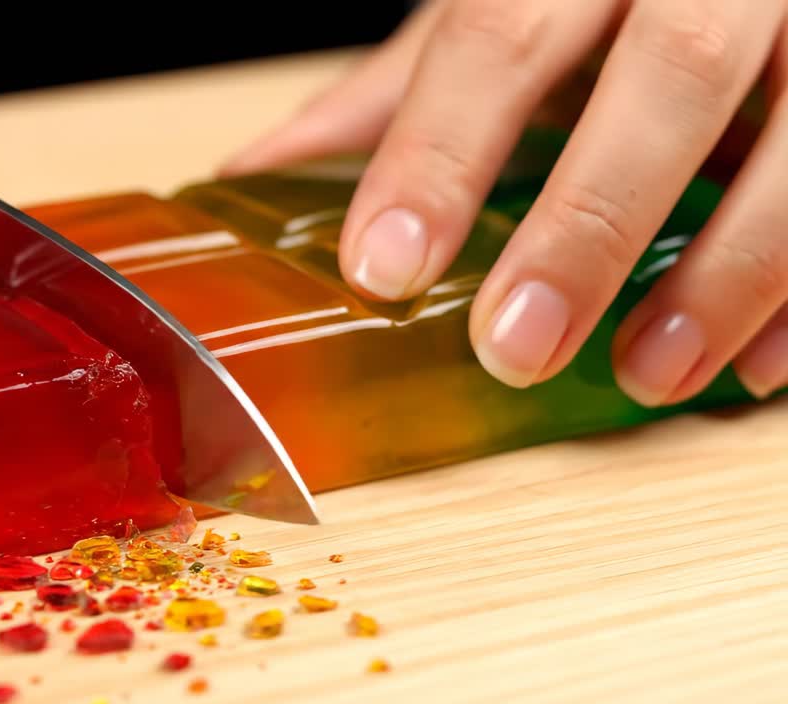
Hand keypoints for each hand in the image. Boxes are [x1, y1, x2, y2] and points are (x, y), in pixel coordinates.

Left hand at [222, 0, 787, 404]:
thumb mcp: (503, 10)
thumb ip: (401, 93)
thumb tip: (258, 176)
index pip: (498, 36)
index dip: (438, 154)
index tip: (384, 268)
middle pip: (667, 76)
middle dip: (590, 224)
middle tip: (515, 350)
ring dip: (729, 271)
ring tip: (647, 376)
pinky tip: (759, 366)